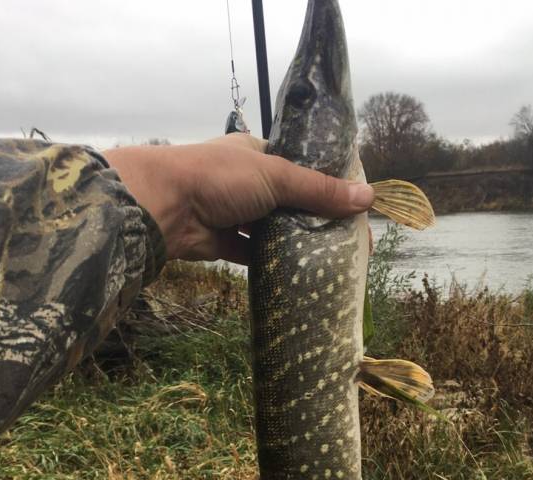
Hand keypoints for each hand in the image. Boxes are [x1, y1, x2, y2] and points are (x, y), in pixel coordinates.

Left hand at [103, 134, 373, 264]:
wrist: (164, 206)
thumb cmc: (220, 177)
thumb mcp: (276, 176)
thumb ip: (319, 190)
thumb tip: (368, 198)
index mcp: (259, 153)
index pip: (302, 167)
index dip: (329, 184)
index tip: (355, 205)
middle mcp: (249, 182)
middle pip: (291, 202)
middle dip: (317, 219)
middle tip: (349, 240)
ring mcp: (236, 213)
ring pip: (274, 230)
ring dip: (296, 242)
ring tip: (331, 258)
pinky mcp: (225, 243)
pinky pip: (255, 254)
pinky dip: (273, 263)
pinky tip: (300, 273)